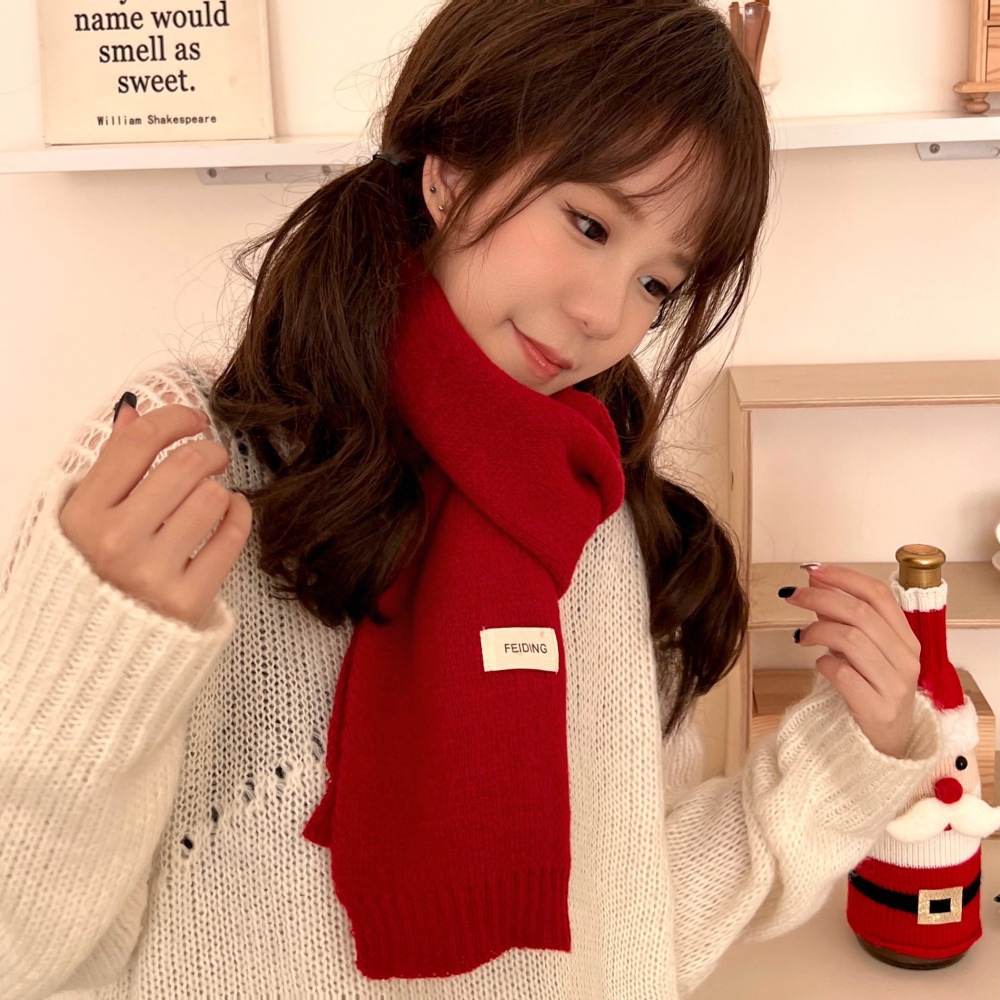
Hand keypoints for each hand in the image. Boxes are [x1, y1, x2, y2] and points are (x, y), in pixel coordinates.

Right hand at [59, 399, 252, 627]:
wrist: (105, 651)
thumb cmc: (100, 575)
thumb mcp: (88, 520)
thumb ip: (111, 467)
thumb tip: (132, 414)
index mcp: (82, 515)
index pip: (137, 443)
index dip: (175, 419)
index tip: (193, 420)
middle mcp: (112, 542)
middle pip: (183, 465)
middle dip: (209, 452)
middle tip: (212, 458)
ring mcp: (150, 573)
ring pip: (212, 497)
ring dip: (221, 490)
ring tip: (214, 498)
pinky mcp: (186, 599)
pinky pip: (232, 536)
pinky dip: (241, 516)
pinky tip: (233, 513)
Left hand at [784, 564, 922, 758]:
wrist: (882, 746)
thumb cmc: (870, 691)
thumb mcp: (860, 651)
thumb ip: (842, 618)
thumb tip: (815, 583)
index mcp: (905, 638)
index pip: (878, 595)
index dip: (844, 577)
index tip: (812, 569)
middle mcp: (906, 658)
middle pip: (861, 613)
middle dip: (820, 598)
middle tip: (792, 596)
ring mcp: (895, 684)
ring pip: (852, 639)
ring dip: (818, 630)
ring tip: (802, 637)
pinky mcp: (878, 708)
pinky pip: (842, 673)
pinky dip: (823, 663)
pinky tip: (819, 664)